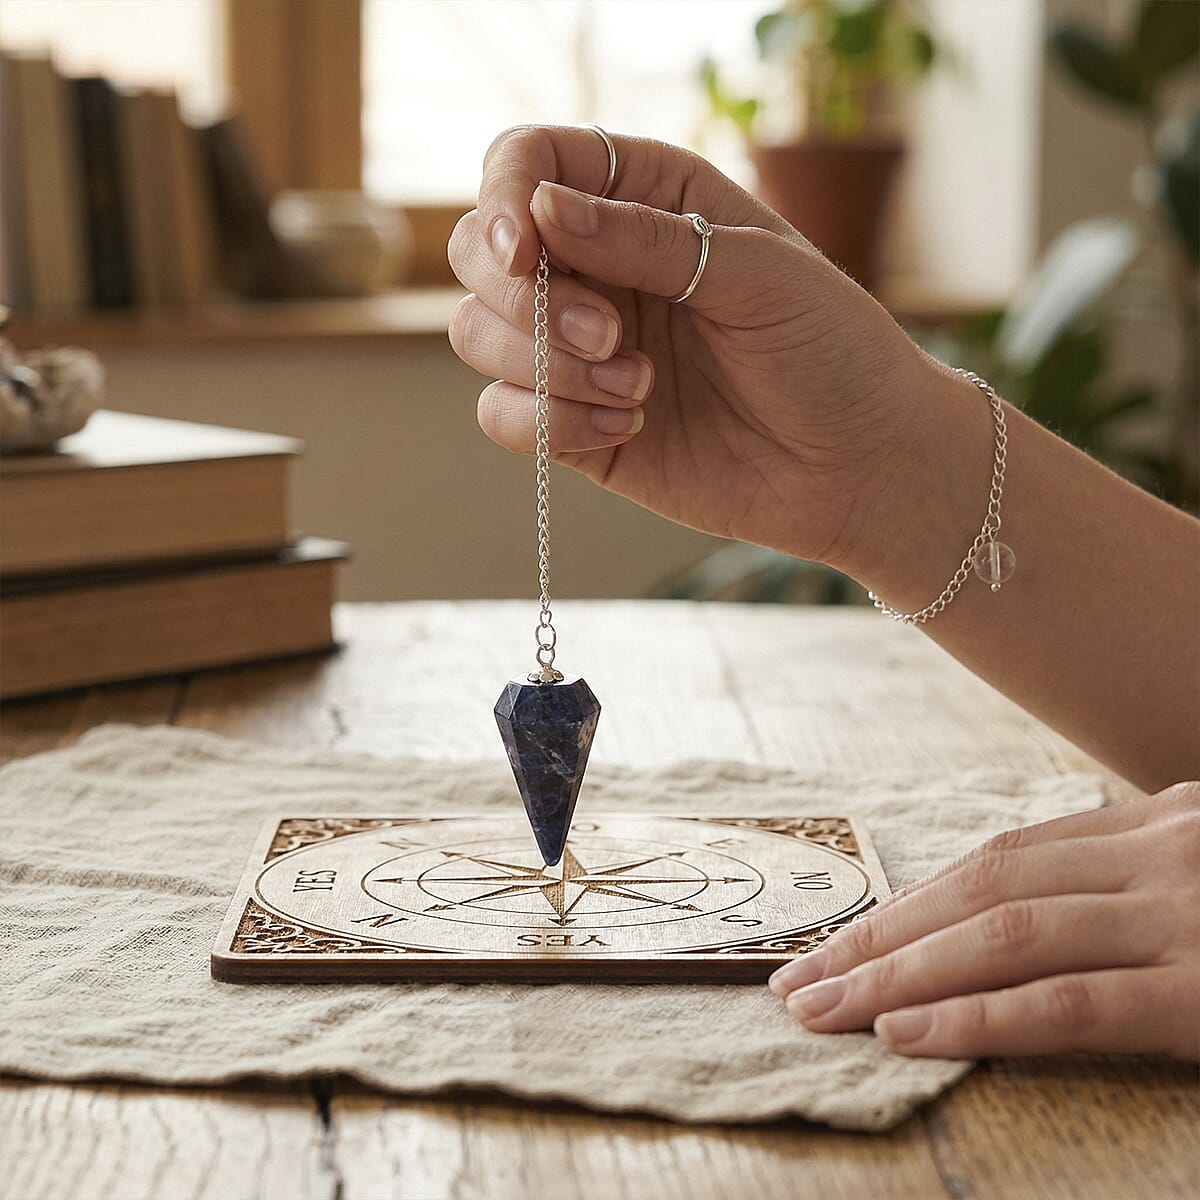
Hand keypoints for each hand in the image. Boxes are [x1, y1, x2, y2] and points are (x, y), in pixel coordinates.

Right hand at [447, 125, 930, 570]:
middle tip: (610, 334)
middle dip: (524, 298)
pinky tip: (629, 428)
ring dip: (547, 368)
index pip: (527, 165)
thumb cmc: (830, 351)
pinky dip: (550, 424)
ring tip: (642, 388)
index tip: (525, 251)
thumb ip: (645, 240)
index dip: (504, 199)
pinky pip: (503, 417)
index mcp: (644, 202)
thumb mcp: (757, 273)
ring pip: (480, 336)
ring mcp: (578, 352)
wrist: (858, 466)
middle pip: (479, 254)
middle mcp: (598, 269)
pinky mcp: (574, 427)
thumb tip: (539, 209)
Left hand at [768, 783, 1199, 1059]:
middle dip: (880, 937)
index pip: (1000, 861)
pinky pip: (1071, 1003)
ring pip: (1005, 934)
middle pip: (982, 888)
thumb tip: (1017, 915)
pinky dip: (978, 1018)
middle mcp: (1158, 853)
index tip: (841, 940)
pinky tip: (906, 1034)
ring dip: (899, 974)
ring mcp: (1181, 916)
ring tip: (826, 1008)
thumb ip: (1126, 882)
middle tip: (799, 977)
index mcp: (1153, 825)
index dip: (910, 903)